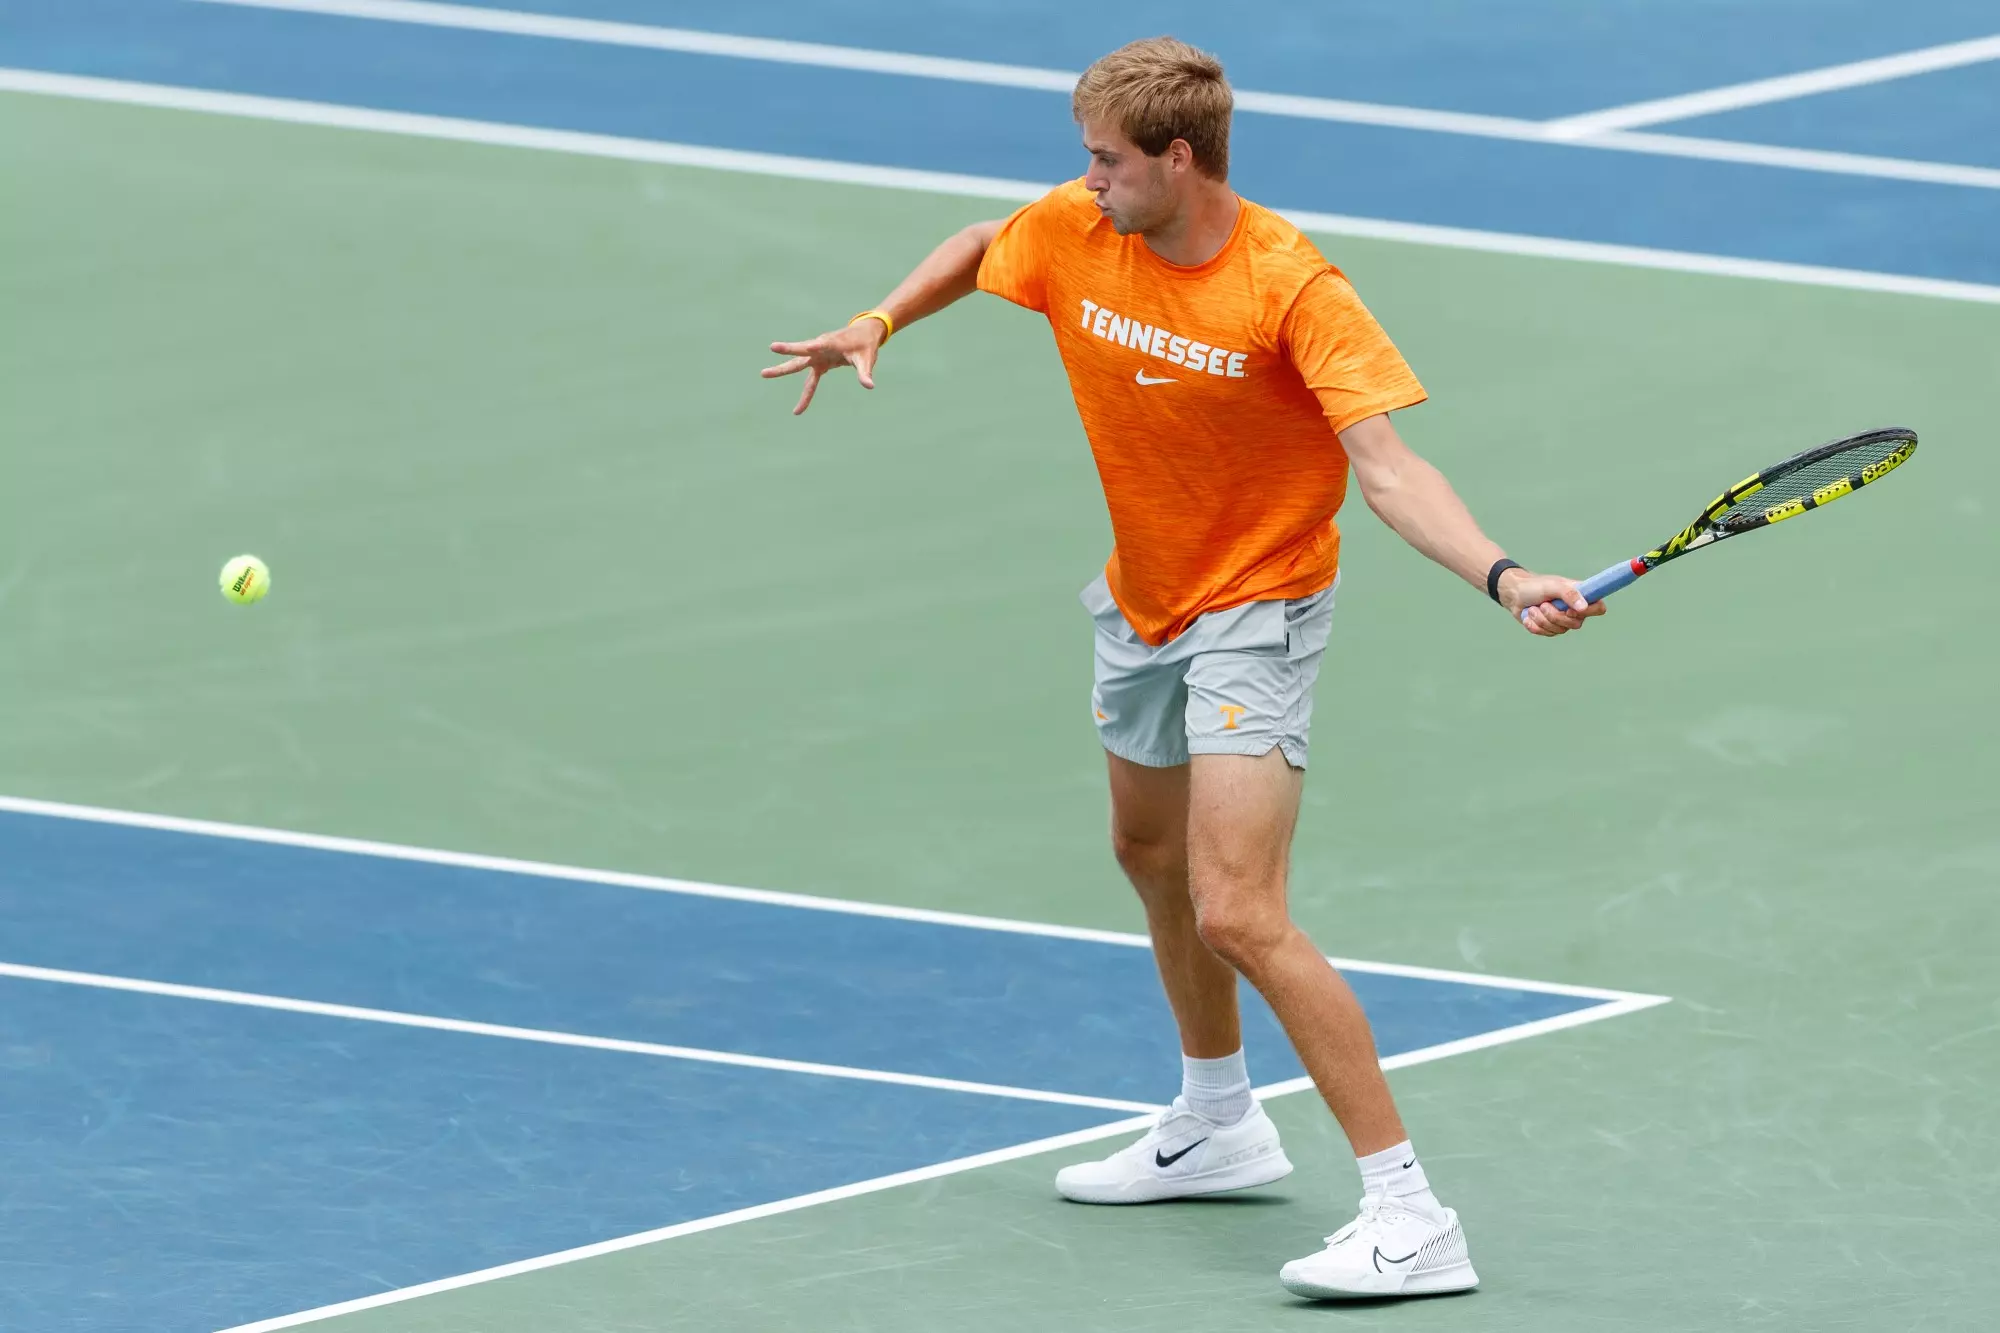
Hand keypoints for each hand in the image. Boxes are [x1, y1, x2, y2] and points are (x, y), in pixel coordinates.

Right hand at [760, 320, 886, 415]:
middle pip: (801, 352)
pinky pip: (810, 382)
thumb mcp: (867, 358)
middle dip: (787, 350)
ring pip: (798, 364)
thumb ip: (865, 372)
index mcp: (832, 343)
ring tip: (763, 373)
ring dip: (782, 369)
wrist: (863, 335)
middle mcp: (820, 347)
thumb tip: (869, 386)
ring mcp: (817, 355)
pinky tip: (798, 410)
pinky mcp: (819, 363)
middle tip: (772, 347)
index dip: (813, 346)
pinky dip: (806, 395)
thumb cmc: (865, 345)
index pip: (820, 344)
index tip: (807, 346)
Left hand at [1498, 568, 1607, 636]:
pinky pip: (1546, 634)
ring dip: (1542, 619)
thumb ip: (1569, 594)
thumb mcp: (1552, 586)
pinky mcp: (1550, 628)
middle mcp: (1574, 610)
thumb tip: (1583, 607)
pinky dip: (1535, 625)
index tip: (1570, 609)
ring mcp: (1562, 620)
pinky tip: (1529, 616)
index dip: (1588, 612)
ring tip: (1534, 608)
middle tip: (1543, 605)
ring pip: (1559, 630)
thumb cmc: (1535, 586)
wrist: (1514, 594)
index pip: (1599, 608)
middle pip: (1576, 624)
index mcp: (1580, 596)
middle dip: (1555, 616)